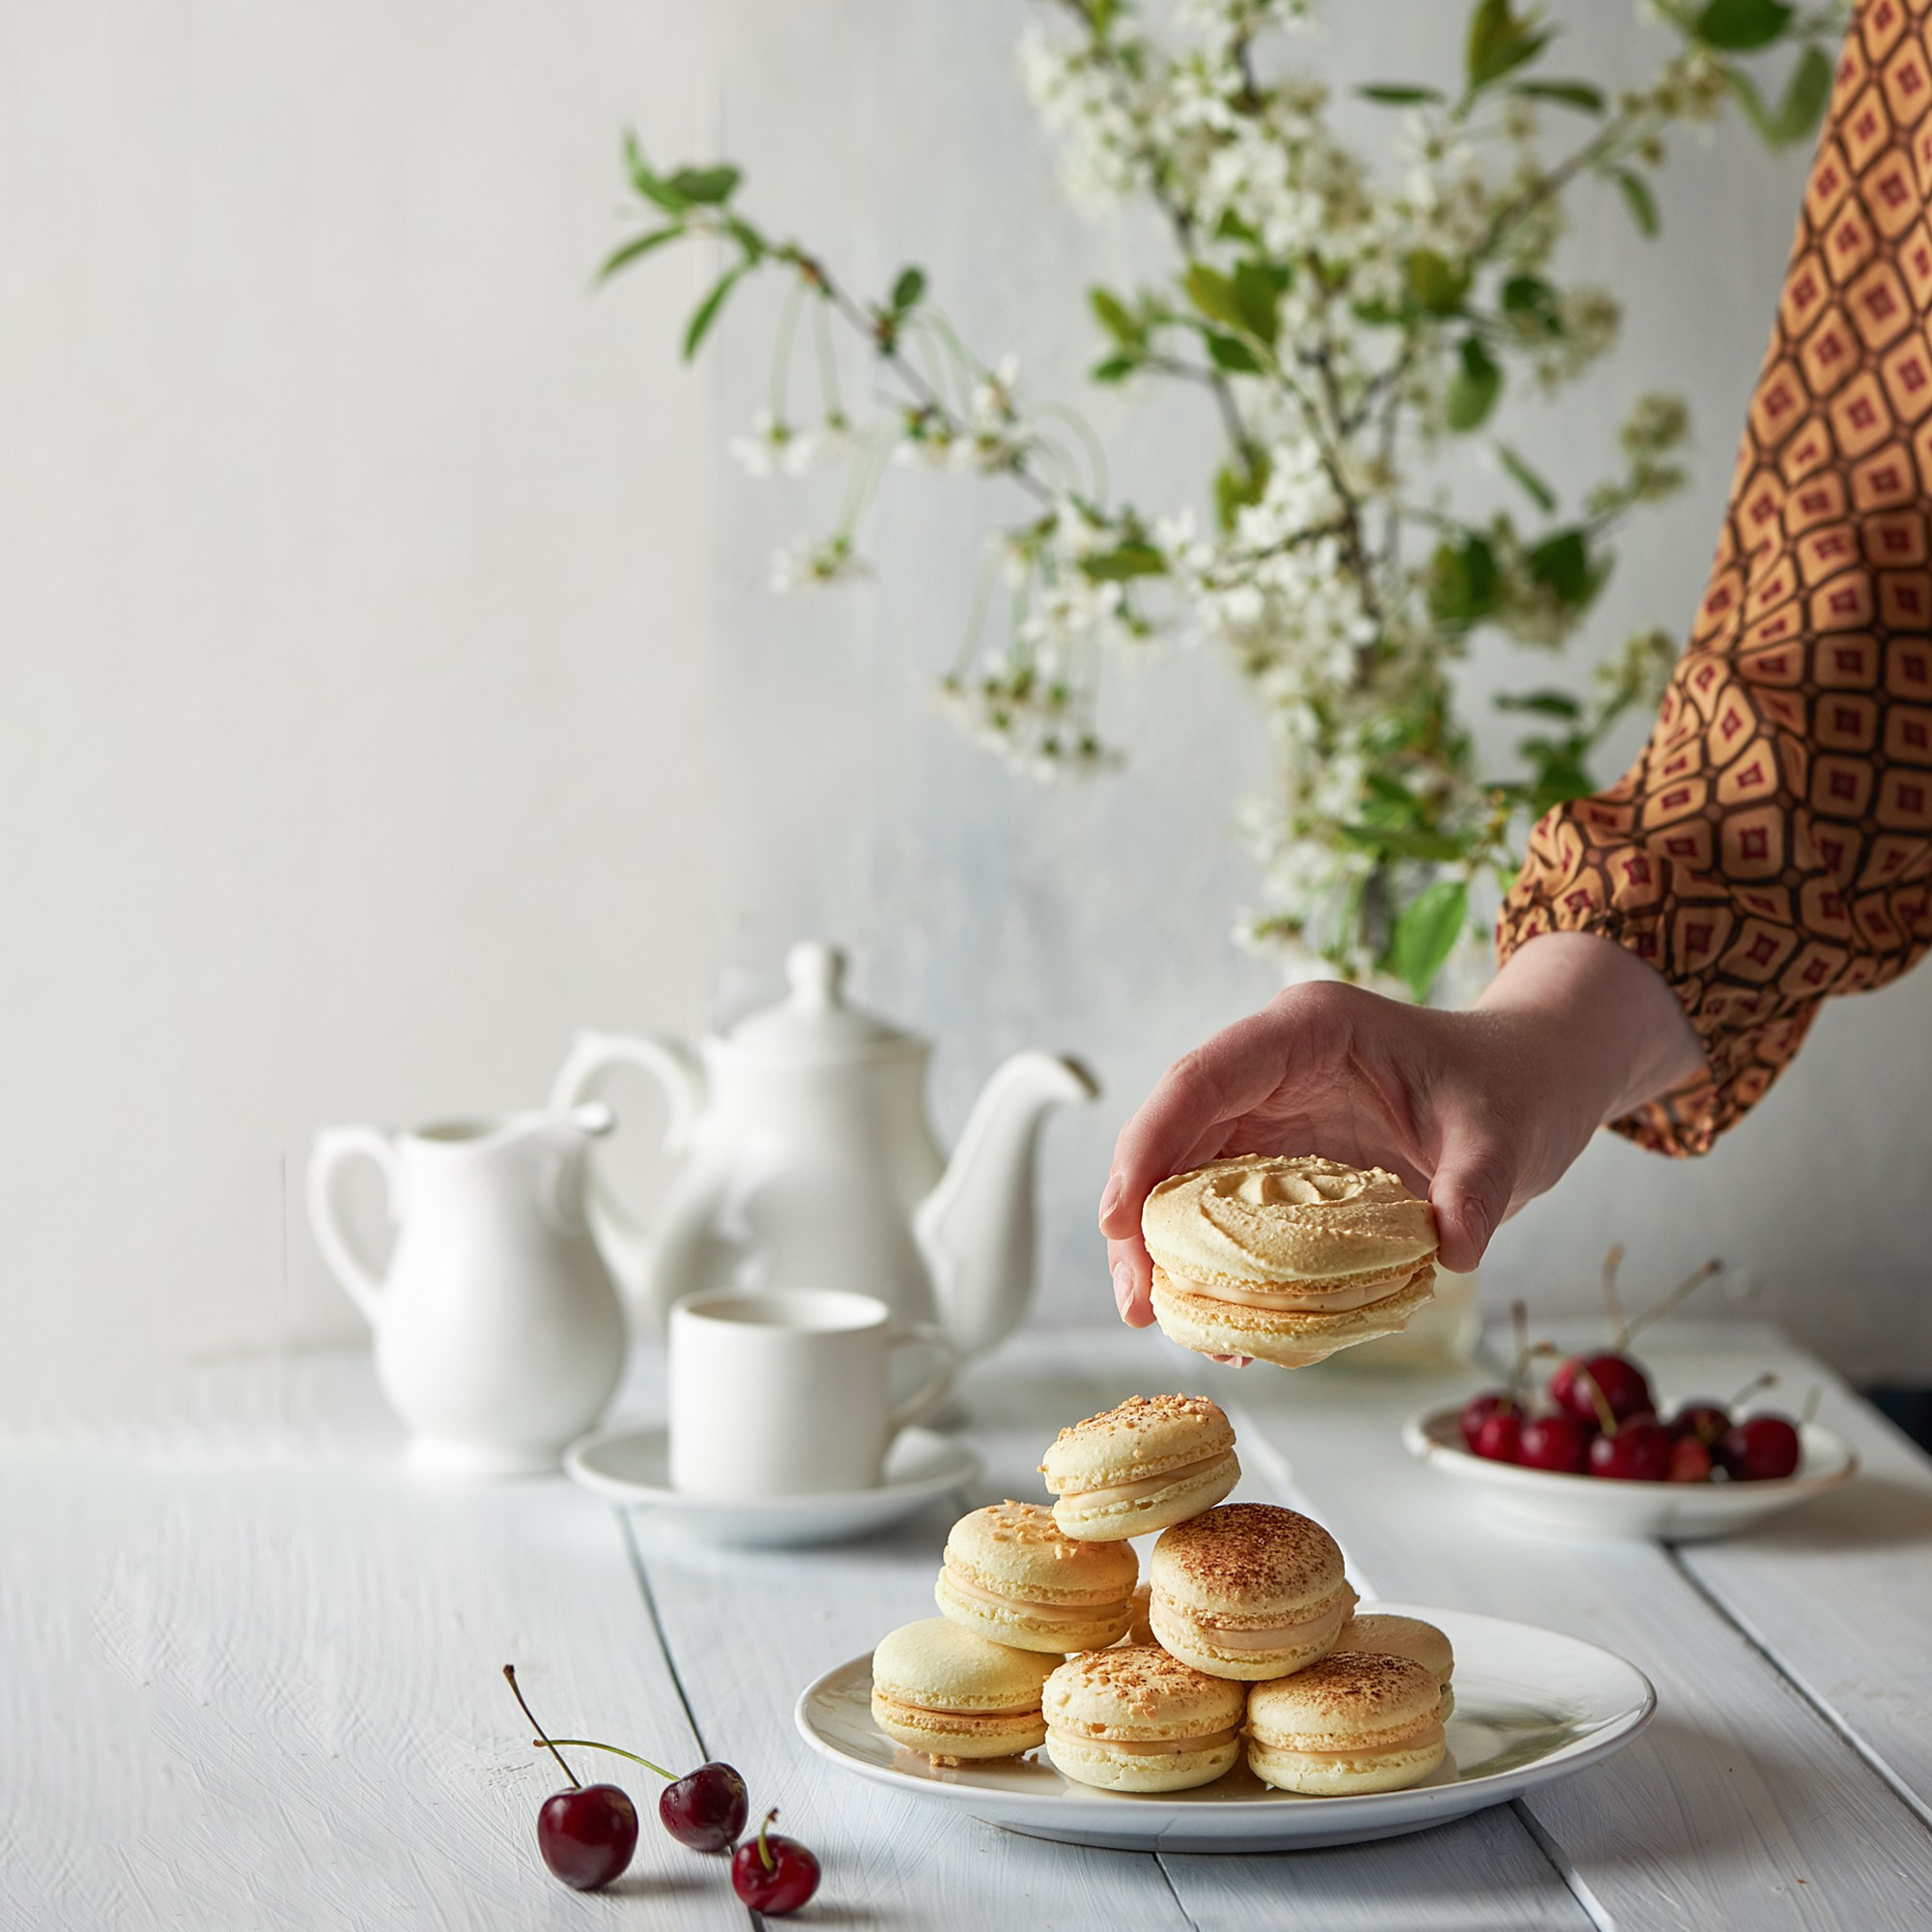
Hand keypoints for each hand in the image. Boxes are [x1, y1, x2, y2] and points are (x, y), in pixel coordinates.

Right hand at [1096, 933, 1703, 1327]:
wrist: (1528, 1085)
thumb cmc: (1510, 1089)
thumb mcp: (1505, 1136)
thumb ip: (1480, 1187)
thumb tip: (1452, 1251)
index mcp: (1306, 1031)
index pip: (1201, 1079)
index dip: (1149, 1145)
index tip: (1119, 1220)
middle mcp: (1270, 1066)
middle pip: (1173, 1134)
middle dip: (1140, 1216)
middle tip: (1136, 1300)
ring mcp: (1270, 1111)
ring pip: (1185, 1175)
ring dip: (1165, 1246)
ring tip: (1160, 1320)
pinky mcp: (1280, 1156)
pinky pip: (1226, 1208)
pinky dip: (1214, 1259)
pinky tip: (1219, 1318)